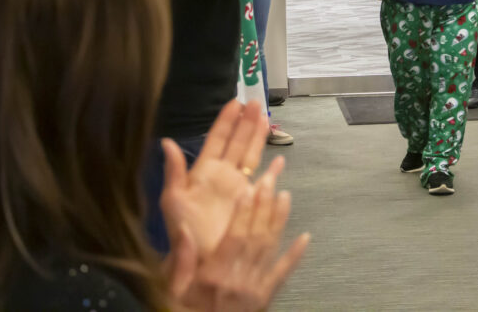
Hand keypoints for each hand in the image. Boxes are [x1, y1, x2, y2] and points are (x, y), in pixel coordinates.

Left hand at [160, 100, 279, 259]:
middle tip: (256, 102)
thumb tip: (167, 141)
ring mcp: (237, 186)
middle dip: (246, 121)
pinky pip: (263, 180)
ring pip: (250, 154)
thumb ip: (174, 171)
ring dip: (258, 137)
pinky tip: (279, 160)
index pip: (216, 139)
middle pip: (237, 142)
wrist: (198, 258)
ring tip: (266, 118)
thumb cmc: (183, 230)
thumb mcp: (173, 200)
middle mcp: (223, 174)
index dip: (226, 120)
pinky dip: (273, 171)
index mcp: (203, 171)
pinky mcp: (249, 200)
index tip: (235, 101)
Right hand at [167, 175, 309, 311]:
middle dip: (263, 205)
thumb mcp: (172, 293)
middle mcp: (238, 279)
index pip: (233, 237)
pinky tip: (306, 237)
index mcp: (214, 275)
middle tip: (269, 179)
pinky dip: (295, 254)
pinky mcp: (266, 298)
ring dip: (279, 220)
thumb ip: (180, 261)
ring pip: (270, 248)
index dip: (242, 211)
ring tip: (285, 195)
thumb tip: (184, 229)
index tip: (248, 188)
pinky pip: (283, 273)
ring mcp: (255, 289)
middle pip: (255, 236)